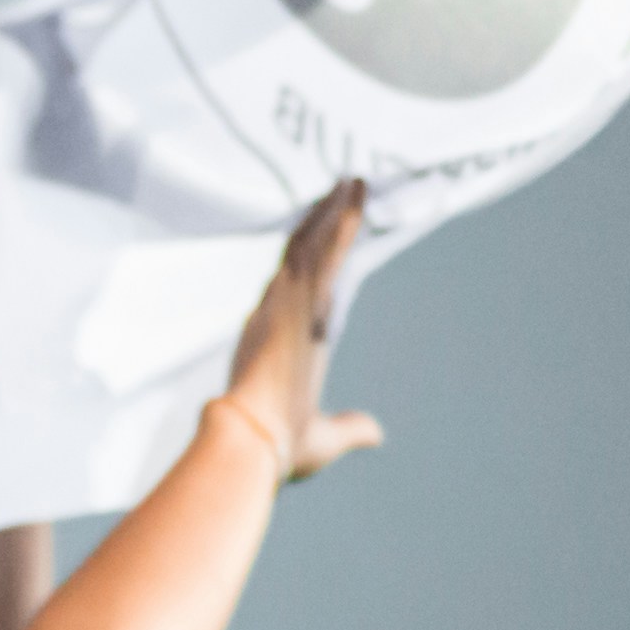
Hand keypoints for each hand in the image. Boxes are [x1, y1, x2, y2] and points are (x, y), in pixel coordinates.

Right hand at [218, 178, 386, 483]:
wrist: (251, 443)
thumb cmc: (278, 447)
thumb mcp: (324, 440)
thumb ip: (349, 429)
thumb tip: (377, 433)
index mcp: (290, 341)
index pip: (306, 289)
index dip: (319, 260)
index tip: (331, 235)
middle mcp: (284, 315)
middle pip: (306, 255)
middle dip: (324, 222)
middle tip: (343, 189)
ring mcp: (288, 303)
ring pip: (314, 244)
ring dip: (334, 212)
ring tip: (352, 182)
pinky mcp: (297, 299)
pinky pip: (324, 249)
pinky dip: (341, 221)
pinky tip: (354, 194)